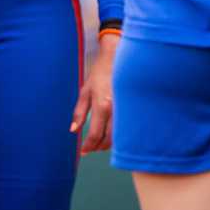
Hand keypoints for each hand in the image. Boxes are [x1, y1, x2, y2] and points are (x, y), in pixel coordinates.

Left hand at [70, 32, 116, 152]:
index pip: (95, 134)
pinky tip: (114, 134)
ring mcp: (128, 109)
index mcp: (102, 105)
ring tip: (100, 143)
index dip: (88, 146)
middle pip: (109, 139)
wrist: (119, 58)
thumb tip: (73, 131)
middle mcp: (117, 110)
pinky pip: (128, 128)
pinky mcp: (135, 108)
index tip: (83, 152)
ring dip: (110, 143)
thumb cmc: (99, 73)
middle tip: (91, 148)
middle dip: (99, 147)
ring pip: (121, 136)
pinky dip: (121, 135)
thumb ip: (79, 112)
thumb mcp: (85, 91)